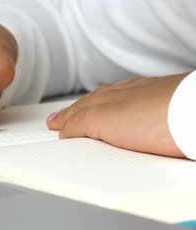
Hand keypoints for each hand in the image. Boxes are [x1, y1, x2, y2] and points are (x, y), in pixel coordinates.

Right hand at [46, 73, 188, 157]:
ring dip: (105, 118)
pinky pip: (145, 122)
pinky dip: (131, 125)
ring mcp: (156, 106)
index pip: (81, 107)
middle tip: (66, 123)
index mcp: (111, 97)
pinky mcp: (174, 122)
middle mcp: (133, 97)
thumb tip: (62, 128)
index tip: (55, 124)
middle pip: (100, 105)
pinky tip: (134, 133)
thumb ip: (79, 121)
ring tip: (96, 127)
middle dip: (82, 114)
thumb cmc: (161, 116)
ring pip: (122, 110)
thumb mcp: (104, 119)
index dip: (66, 117)